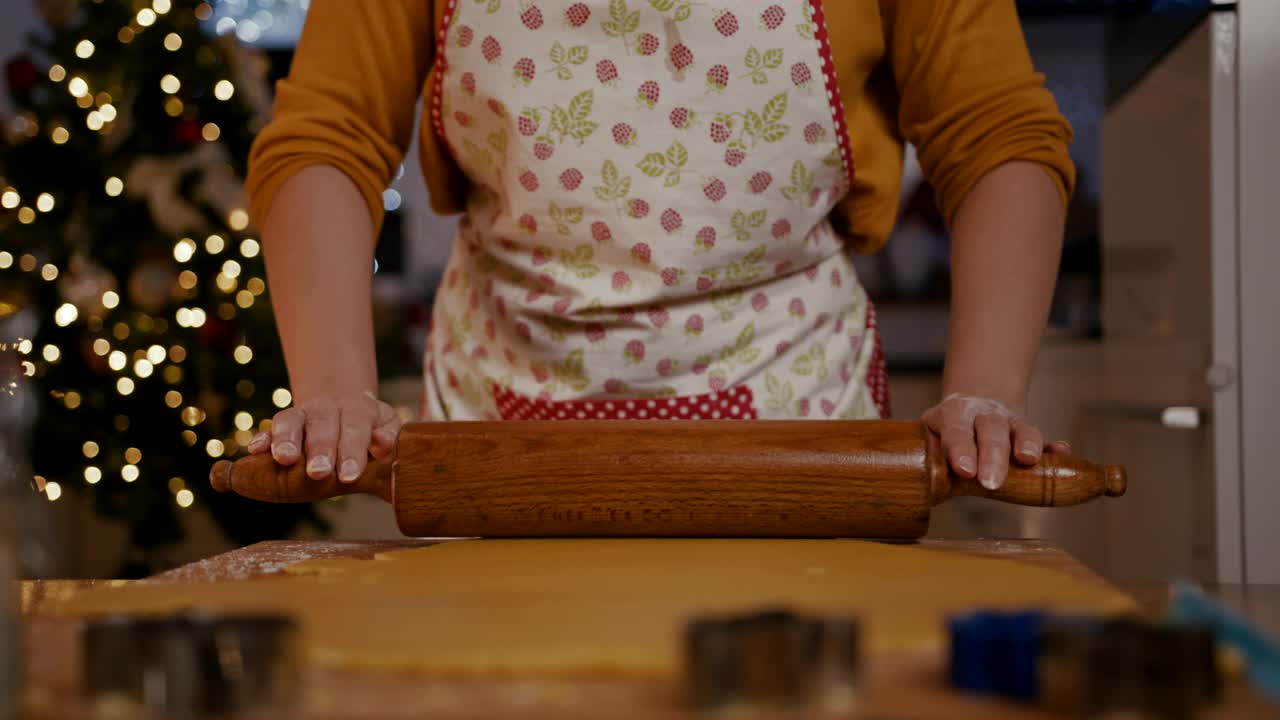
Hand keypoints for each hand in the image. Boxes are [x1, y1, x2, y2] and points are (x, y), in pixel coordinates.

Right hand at [247, 390, 400, 482]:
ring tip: (284, 459)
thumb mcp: (386, 428)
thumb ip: (389, 438)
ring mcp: (304, 413)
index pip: (356, 429)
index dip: (353, 451)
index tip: (349, 475)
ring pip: (292, 420)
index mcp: (360, 410)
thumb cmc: (370, 428)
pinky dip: (263, 438)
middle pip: (323, 425)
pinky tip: (256, 449)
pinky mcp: (284, 422)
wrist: (344, 404)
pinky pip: (271, 427)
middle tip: (318, 472)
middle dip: (320, 449)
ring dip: (287, 440)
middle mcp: (329, 408)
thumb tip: (384, 446)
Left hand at [922, 394, 1070, 489]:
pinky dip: (1054, 449)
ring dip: (1026, 444)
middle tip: (990, 482)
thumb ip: (932, 460)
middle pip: (990, 431)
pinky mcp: (1027, 430)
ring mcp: (1008, 420)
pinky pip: (1043, 438)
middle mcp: (982, 415)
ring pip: (1020, 430)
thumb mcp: (932, 438)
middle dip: (992, 457)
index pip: (956, 432)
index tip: (964, 470)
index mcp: (953, 416)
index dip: (960, 450)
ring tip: (1028, 459)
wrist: (973, 401)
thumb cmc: (947, 432)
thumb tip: (927, 492)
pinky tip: (1062, 453)